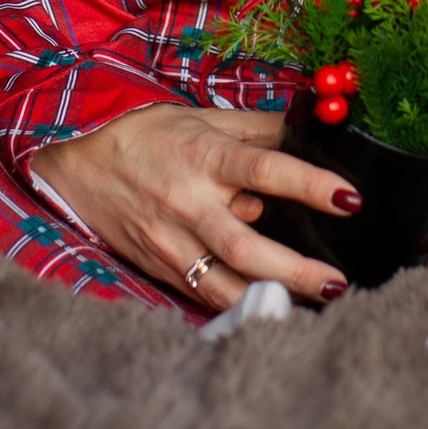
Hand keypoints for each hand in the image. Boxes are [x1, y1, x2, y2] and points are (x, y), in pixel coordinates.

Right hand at [30, 105, 356, 309]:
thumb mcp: (201, 119)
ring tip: (315, 302)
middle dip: (295, 270)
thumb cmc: (145, 135)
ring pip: (224, 282)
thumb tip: (310, 130)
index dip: (309, 185)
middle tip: (337, 283)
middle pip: (246, 246)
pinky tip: (270, 310)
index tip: (350, 198)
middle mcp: (188, 202)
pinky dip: (238, 305)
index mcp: (203, 157)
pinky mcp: (159, 266)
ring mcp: (170, 240)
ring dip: (272, 296)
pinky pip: (203, 293)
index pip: (265, 170)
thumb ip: (257, 129)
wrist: (77, 162)